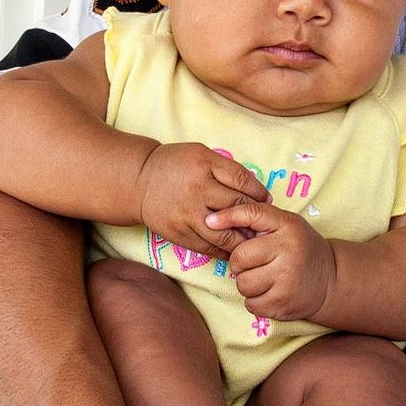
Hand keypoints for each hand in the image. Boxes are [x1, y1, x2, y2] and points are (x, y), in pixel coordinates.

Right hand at [133, 141, 267, 257]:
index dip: (259, 192)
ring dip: (243, 239)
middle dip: (255, 218)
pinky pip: (208, 248)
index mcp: (204, 166)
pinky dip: (225, 251)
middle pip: (237, 208)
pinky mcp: (179, 234)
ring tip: (253, 240)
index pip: (243, 181)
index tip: (266, 200)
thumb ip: (229, 169)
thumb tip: (258, 192)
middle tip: (266, 224)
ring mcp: (187, 216)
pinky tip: (234, 249)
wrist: (139, 182)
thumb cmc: (175, 164)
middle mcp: (196, 191)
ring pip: (225, 235)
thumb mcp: (202, 154)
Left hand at [212, 200, 335, 320]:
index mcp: (288, 226)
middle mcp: (288, 250)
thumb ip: (258, 220)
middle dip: (240, 262)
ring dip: (247, 283)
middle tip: (255, 263)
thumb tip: (214, 220)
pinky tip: (270, 292)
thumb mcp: (287, 225)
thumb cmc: (300, 248)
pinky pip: (250, 303)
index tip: (210, 222)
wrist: (331, 279)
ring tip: (264, 278)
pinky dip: (255, 300)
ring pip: (242, 283)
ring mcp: (286, 279)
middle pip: (240, 257)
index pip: (252, 214)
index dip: (228, 217)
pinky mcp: (282, 303)